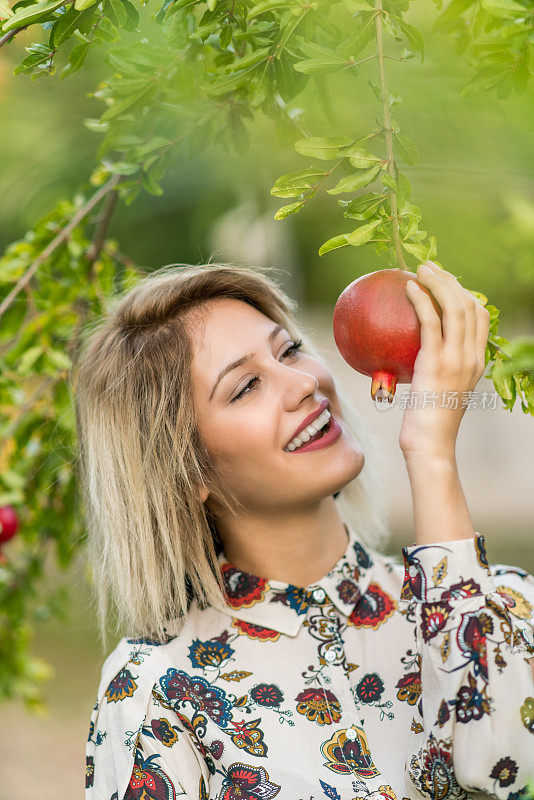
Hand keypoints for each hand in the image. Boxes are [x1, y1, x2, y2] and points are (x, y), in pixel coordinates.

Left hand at [399, 260, 490, 460]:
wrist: (431, 445)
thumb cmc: (426, 424)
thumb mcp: (436, 392)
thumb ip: (432, 370)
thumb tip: (411, 354)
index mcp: (476, 362)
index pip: (480, 318)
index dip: (465, 294)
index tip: (445, 283)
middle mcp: (471, 357)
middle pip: (469, 305)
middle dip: (450, 281)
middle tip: (429, 268)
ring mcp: (457, 359)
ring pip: (454, 307)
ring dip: (438, 282)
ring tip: (420, 270)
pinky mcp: (436, 362)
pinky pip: (430, 321)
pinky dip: (421, 299)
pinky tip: (408, 289)